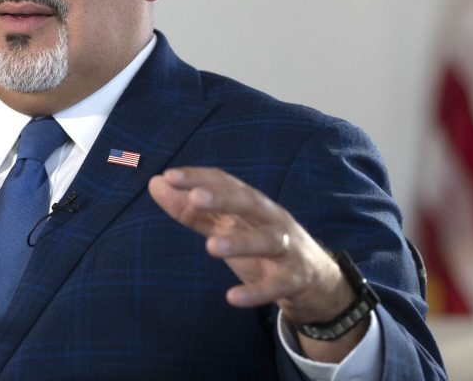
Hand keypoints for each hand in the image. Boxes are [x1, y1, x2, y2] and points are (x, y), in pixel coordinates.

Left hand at [147, 167, 365, 361]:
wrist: (317, 282)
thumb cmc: (262, 247)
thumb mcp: (227, 227)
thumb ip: (192, 210)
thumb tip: (155, 183)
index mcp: (252, 204)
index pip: (226, 182)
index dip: (199, 178)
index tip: (169, 176)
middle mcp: (272, 219)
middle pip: (250, 203)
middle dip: (224, 198)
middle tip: (195, 197)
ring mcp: (288, 248)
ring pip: (269, 240)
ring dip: (241, 242)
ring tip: (211, 246)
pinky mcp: (297, 279)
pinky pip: (278, 284)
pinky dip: (258, 292)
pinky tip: (232, 298)